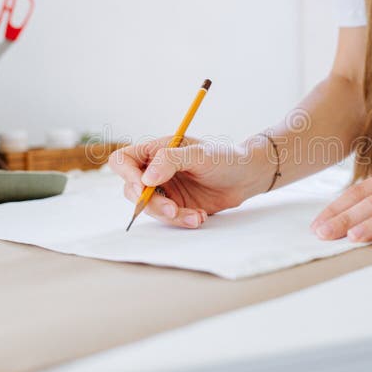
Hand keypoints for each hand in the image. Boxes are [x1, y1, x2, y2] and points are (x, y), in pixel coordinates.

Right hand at [108, 136, 269, 228]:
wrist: (248, 177)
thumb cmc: (226, 158)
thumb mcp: (200, 155)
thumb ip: (170, 161)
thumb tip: (145, 178)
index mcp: (157, 150)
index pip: (123, 160)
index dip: (127, 175)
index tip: (143, 186)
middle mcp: (156, 170)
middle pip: (131, 190)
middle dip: (151, 203)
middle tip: (172, 209)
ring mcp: (165, 189)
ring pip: (149, 209)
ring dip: (170, 216)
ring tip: (196, 216)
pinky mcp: (176, 206)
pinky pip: (167, 219)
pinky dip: (181, 221)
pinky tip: (199, 217)